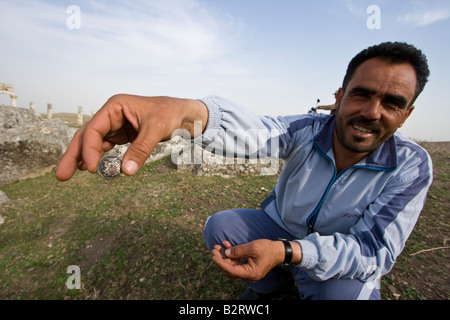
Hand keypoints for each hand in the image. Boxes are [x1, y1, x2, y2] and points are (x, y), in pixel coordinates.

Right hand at [55, 94, 207, 180]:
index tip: (91, 169)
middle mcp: (111, 115)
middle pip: (87, 136)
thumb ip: (140, 150)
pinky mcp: (123, 135)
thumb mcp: (155, 130)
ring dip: (82, 158)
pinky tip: (90, 168)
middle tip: (60, 176)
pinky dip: (98, 158)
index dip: (89, 149)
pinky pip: (106, 148)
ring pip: (94, 143)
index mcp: (115, 106)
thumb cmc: (170, 113)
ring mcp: (116, 125)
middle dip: (73, 155)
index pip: (94, 129)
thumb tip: (125, 172)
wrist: (184, 113)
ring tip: (66, 175)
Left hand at [211, 240, 286, 281]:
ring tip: (219, 246)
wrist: (279, 251)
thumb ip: (239, 250)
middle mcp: (248, 275)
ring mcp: (248, 271)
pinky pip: (237, 262)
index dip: (221, 263)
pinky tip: (227, 245)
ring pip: (232, 266)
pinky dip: (232, 255)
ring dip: (225, 256)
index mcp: (251, 273)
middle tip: (214, 249)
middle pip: (230, 270)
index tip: (214, 256)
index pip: (231, 271)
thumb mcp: (253, 247)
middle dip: (221, 259)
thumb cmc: (268, 249)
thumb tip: (226, 252)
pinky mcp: (248, 266)